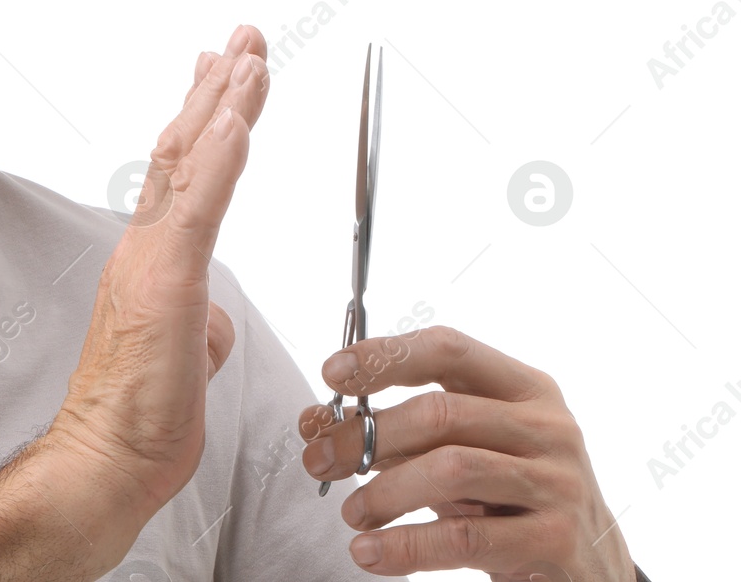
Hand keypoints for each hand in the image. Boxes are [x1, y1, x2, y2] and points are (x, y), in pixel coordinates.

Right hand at [44, 25, 270, 529]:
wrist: (103, 462)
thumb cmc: (140, 417)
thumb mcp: (188, 356)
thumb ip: (201, 320)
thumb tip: (213, 315)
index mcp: (153, 258)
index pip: (182, 169)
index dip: (207, 114)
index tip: (224, 72)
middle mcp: (144, 245)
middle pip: (184, 146)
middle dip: (219, 85)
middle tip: (244, 36)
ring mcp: (151, 258)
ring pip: (190, 161)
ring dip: (225, 102)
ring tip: (250, 54)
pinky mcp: (164, 281)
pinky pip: (198, 205)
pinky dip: (220, 156)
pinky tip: (238, 118)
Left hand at [298, 325, 635, 580]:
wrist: (593, 570)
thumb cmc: (511, 499)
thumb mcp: (460, 454)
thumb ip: (397, 435)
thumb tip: (316, 422)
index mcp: (525, 388)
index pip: (448, 349)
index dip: (385, 355)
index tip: (332, 374)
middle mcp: (547, 426)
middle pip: (440, 412)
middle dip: (366, 435)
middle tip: (319, 460)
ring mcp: (557, 481)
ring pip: (451, 469)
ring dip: (384, 492)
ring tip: (351, 513)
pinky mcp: (556, 539)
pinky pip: (466, 538)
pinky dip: (406, 546)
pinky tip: (370, 553)